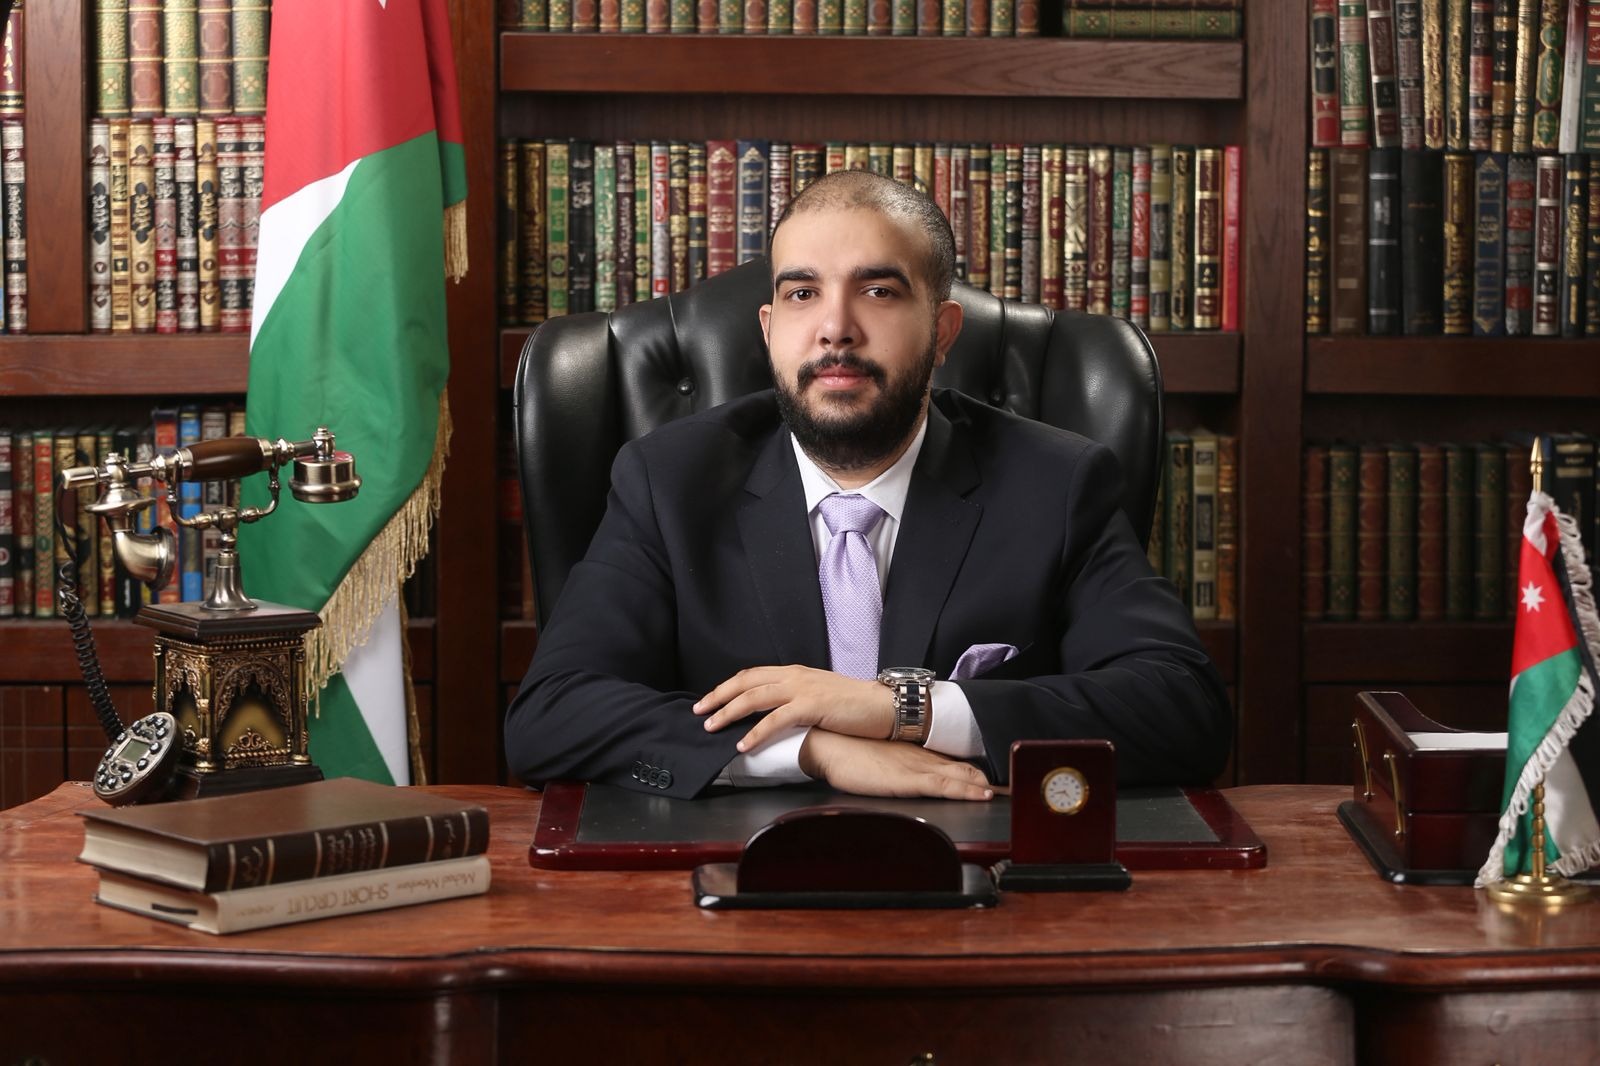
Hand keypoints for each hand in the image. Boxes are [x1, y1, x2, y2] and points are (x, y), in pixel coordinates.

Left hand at [693, 665, 894, 752]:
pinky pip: (775, 719)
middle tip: (698, 712)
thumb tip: (775, 715)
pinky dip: (756, 732)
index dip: (727, 687)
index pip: (752, 675)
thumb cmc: (855, 706)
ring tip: (711, 727)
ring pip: (754, 697)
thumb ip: (796, 700)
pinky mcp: (812, 706)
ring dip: (728, 712)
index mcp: (795, 672)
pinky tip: (742, 744)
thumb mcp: (820, 696)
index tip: (710, 699)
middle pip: (745, 682)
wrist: (884, 706)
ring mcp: (802, 689)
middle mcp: (795, 676)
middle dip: (718, 696)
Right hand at [798, 731, 993, 801]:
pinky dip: (966, 790)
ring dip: (983, 785)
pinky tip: (981, 795)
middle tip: (1010, 788)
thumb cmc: (844, 750)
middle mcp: (920, 756)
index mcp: (912, 751)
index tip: (992, 778)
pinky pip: (945, 785)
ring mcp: (916, 766)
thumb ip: (889, 762)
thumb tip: (894, 770)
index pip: (950, 761)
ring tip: (1005, 793)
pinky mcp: (908, 779)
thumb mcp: (872, 756)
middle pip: (962, 767)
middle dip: (985, 778)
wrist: (826, 743)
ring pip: (960, 776)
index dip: (973, 770)